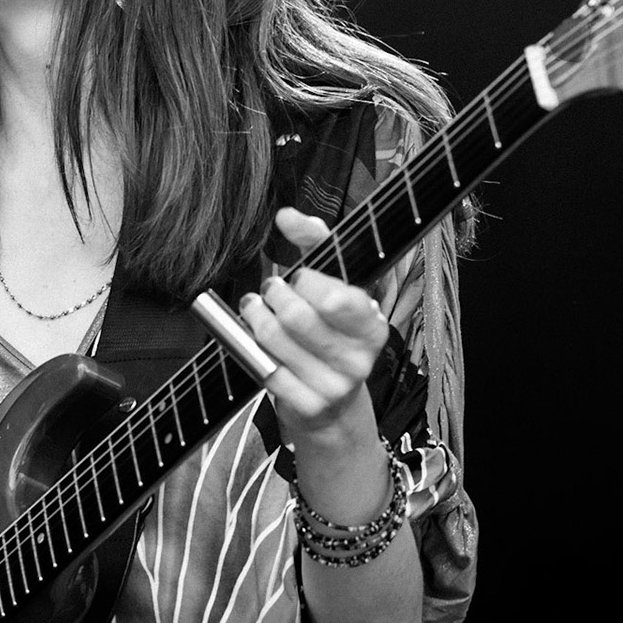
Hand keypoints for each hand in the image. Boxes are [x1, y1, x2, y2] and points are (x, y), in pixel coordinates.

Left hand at [238, 207, 389, 443]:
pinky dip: (250, 347)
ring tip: (255, 307)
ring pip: (274, 339)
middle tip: (270, 289)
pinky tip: (252, 336)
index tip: (298, 276)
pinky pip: (264, 368)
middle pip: (298, 317)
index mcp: (373, 326)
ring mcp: (333, 386)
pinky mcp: (306, 406)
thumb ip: (315, 244)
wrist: (334, 406)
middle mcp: (358, 359)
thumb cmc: (332, 335)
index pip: (337, 298)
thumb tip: (287, 216)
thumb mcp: (334, 287)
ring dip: (255, 316)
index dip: (308, 281)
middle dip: (274, 295)